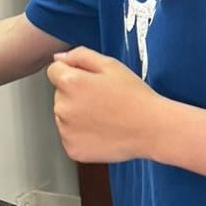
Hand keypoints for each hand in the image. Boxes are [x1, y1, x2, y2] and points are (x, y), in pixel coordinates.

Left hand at [46, 47, 165, 163]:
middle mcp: (62, 107)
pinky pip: (71, 136)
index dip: (74, 72)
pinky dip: (82, 134)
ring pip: (64, 116)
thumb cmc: (134, 96)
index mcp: (70, 83)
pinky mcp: (72, 149)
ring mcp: (66, 131)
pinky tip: (102, 131)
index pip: (54, 71)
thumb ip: (80, 55)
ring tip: (105, 116)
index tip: (91, 82)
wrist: (151, 129)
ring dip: (77, 115)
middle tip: (103, 99)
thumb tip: (58, 58)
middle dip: (75, 94)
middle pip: (59, 94)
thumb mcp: (110, 65)